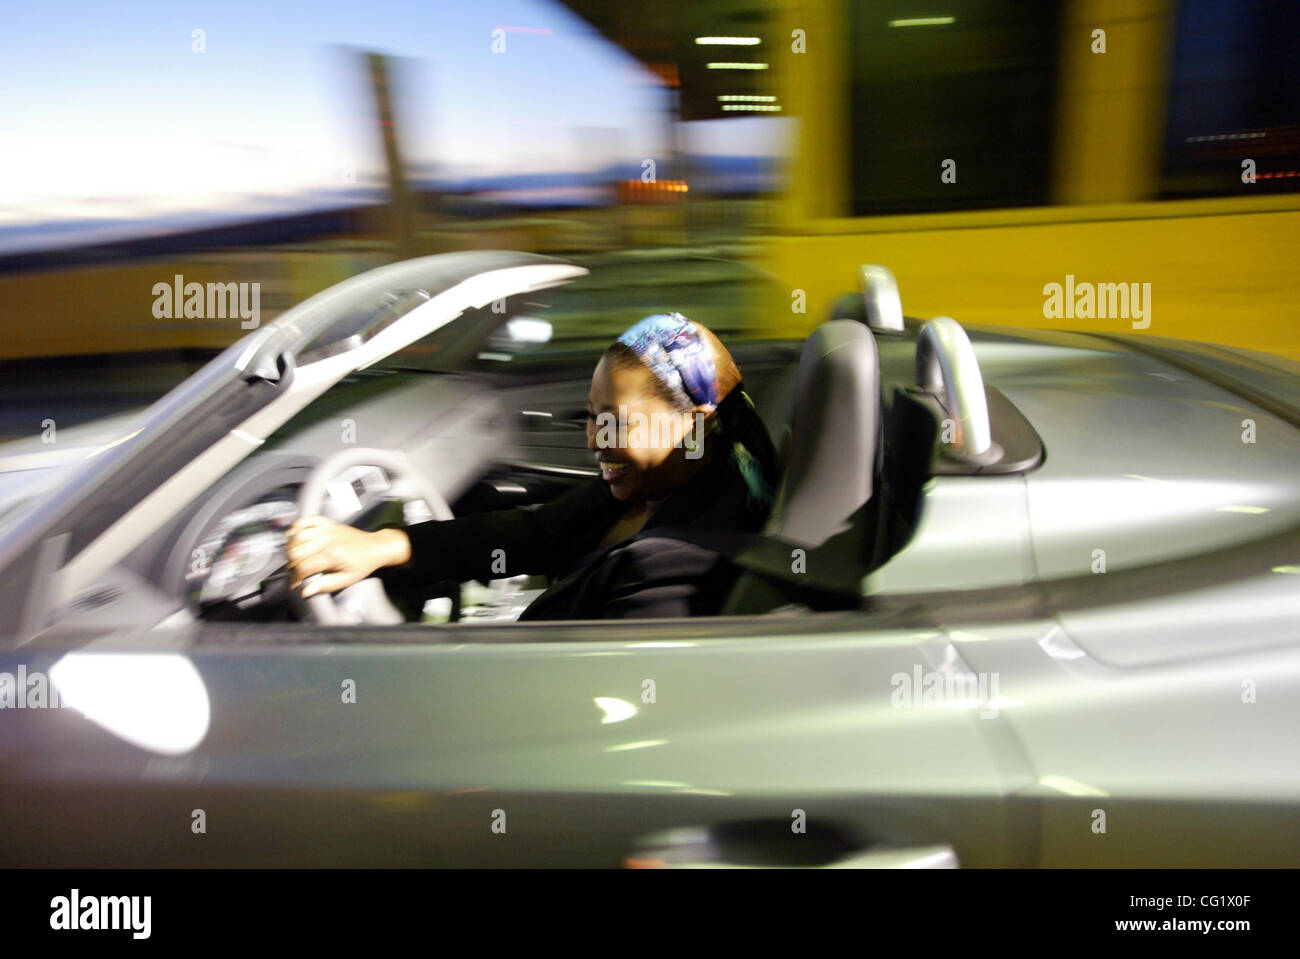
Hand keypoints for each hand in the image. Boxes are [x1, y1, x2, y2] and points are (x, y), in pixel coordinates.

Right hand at [285, 516, 410, 596]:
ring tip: (295, 558)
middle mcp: (326, 539)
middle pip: (296, 552)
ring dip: (291, 548)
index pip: (303, 568)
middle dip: (292, 564)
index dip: (295, 578)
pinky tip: (295, 537)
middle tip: (296, 571)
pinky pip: (305, 520)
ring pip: (297, 536)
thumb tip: (305, 591)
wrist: (375, 547)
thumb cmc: (362, 564)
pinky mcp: (326, 522)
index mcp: (332, 555)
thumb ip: (325, 585)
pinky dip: (296, 527)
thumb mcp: (346, 579)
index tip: (295, 584)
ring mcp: (326, 529)